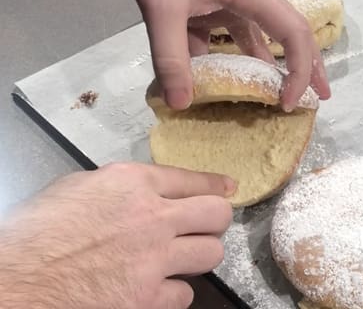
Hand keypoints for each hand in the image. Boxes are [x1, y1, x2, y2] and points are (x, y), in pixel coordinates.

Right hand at [0, 163, 234, 308]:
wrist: (15, 282)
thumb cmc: (38, 228)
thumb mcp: (78, 187)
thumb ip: (119, 187)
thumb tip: (141, 192)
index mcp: (133, 183)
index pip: (191, 179)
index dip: (214, 184)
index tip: (228, 188)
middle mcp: (153, 217)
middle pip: (216, 215)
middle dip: (217, 218)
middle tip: (205, 224)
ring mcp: (154, 260)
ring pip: (211, 255)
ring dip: (199, 254)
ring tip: (181, 256)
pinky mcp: (147, 299)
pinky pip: (183, 295)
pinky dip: (173, 290)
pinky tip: (156, 287)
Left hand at [118, 0, 330, 111]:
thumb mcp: (161, 9)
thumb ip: (171, 57)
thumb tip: (181, 103)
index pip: (292, 32)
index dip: (300, 68)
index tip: (290, 100)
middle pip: (291, 34)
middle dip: (308, 66)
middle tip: (318, 96)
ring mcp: (232, 4)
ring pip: (263, 39)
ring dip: (274, 67)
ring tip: (282, 95)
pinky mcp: (214, 9)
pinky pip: (232, 40)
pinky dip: (234, 62)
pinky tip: (230, 83)